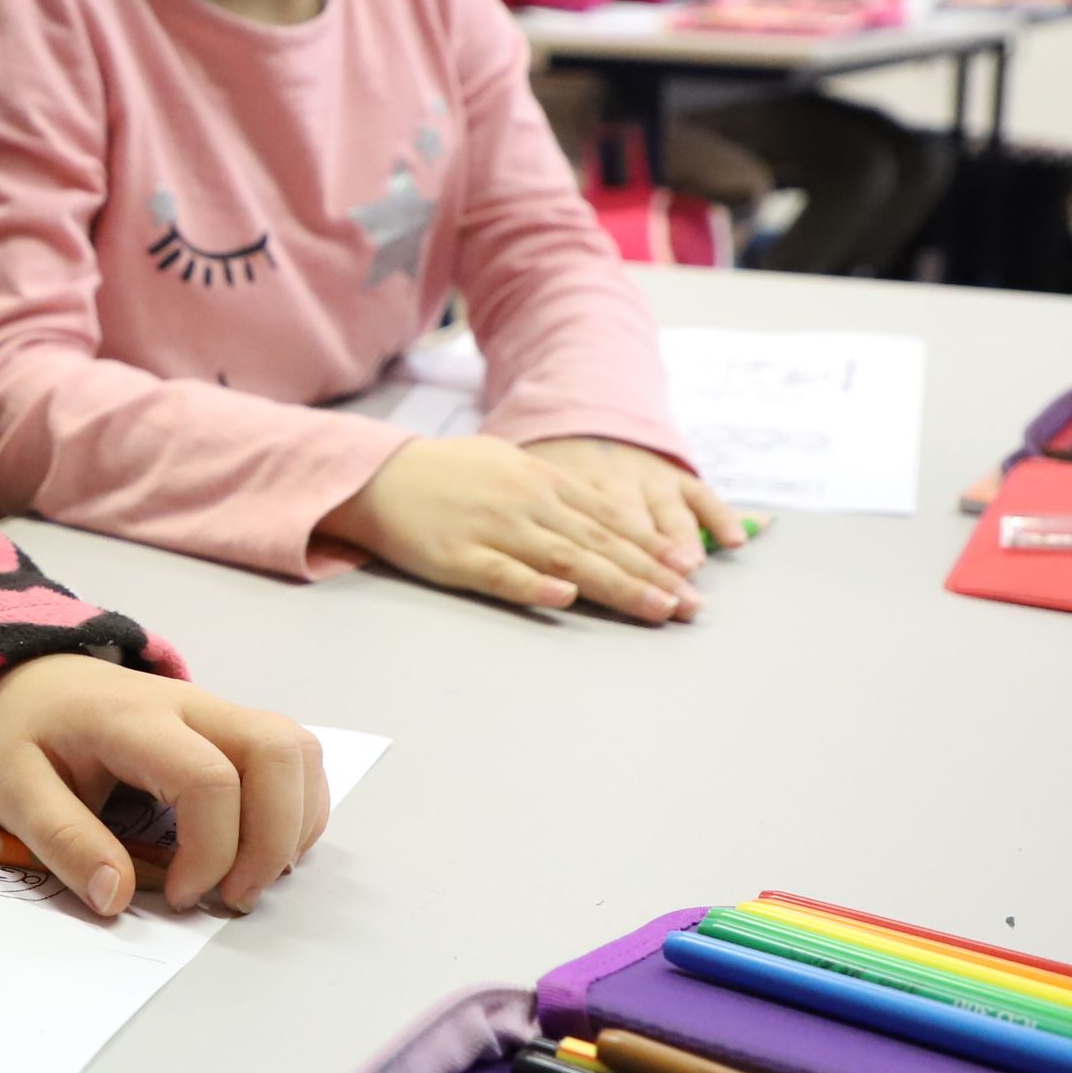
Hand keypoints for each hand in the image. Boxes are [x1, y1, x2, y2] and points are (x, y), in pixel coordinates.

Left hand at [0, 654, 328, 917]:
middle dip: (272, 839)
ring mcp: (219, 710)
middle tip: (233, 896)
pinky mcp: (234, 725)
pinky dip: (298, 810)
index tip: (176, 896)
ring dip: (293, 824)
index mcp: (132, 718)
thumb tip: (115, 897)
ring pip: (297, 751)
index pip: (208, 778)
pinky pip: (296, 758)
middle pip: (276, 753)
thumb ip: (62, 840)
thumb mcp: (13, 789)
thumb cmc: (26, 735)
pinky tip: (259, 849)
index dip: (209, 851)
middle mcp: (190, 704)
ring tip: (250, 876)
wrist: (37, 681)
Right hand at [323, 434, 704, 621]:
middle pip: (601, 544)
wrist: (380, 475)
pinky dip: (535, 585)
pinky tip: (566, 596)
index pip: (610, 520)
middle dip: (652, 576)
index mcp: (543, 481)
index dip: (653, 549)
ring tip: (656, 607)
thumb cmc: (449, 473)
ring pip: (567, 560)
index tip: (690, 574)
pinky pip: (503, 574)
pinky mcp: (459, 558)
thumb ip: (557, 490)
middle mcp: (528, 504)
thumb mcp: (511, 465)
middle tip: (692, 606)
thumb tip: (604, 515)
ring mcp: (495, 531)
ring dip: (616, 585)